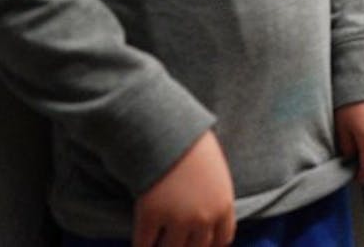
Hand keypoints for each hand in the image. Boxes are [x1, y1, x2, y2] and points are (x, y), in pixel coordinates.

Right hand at [132, 130, 234, 246]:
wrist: (166, 128)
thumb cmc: (191, 143)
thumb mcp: (217, 171)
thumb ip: (216, 197)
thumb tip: (206, 214)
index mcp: (223, 205)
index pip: (222, 239)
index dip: (209, 243)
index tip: (199, 241)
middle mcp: (203, 218)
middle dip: (185, 246)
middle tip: (174, 241)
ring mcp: (176, 219)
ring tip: (157, 242)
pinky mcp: (150, 217)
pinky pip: (144, 245)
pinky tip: (140, 243)